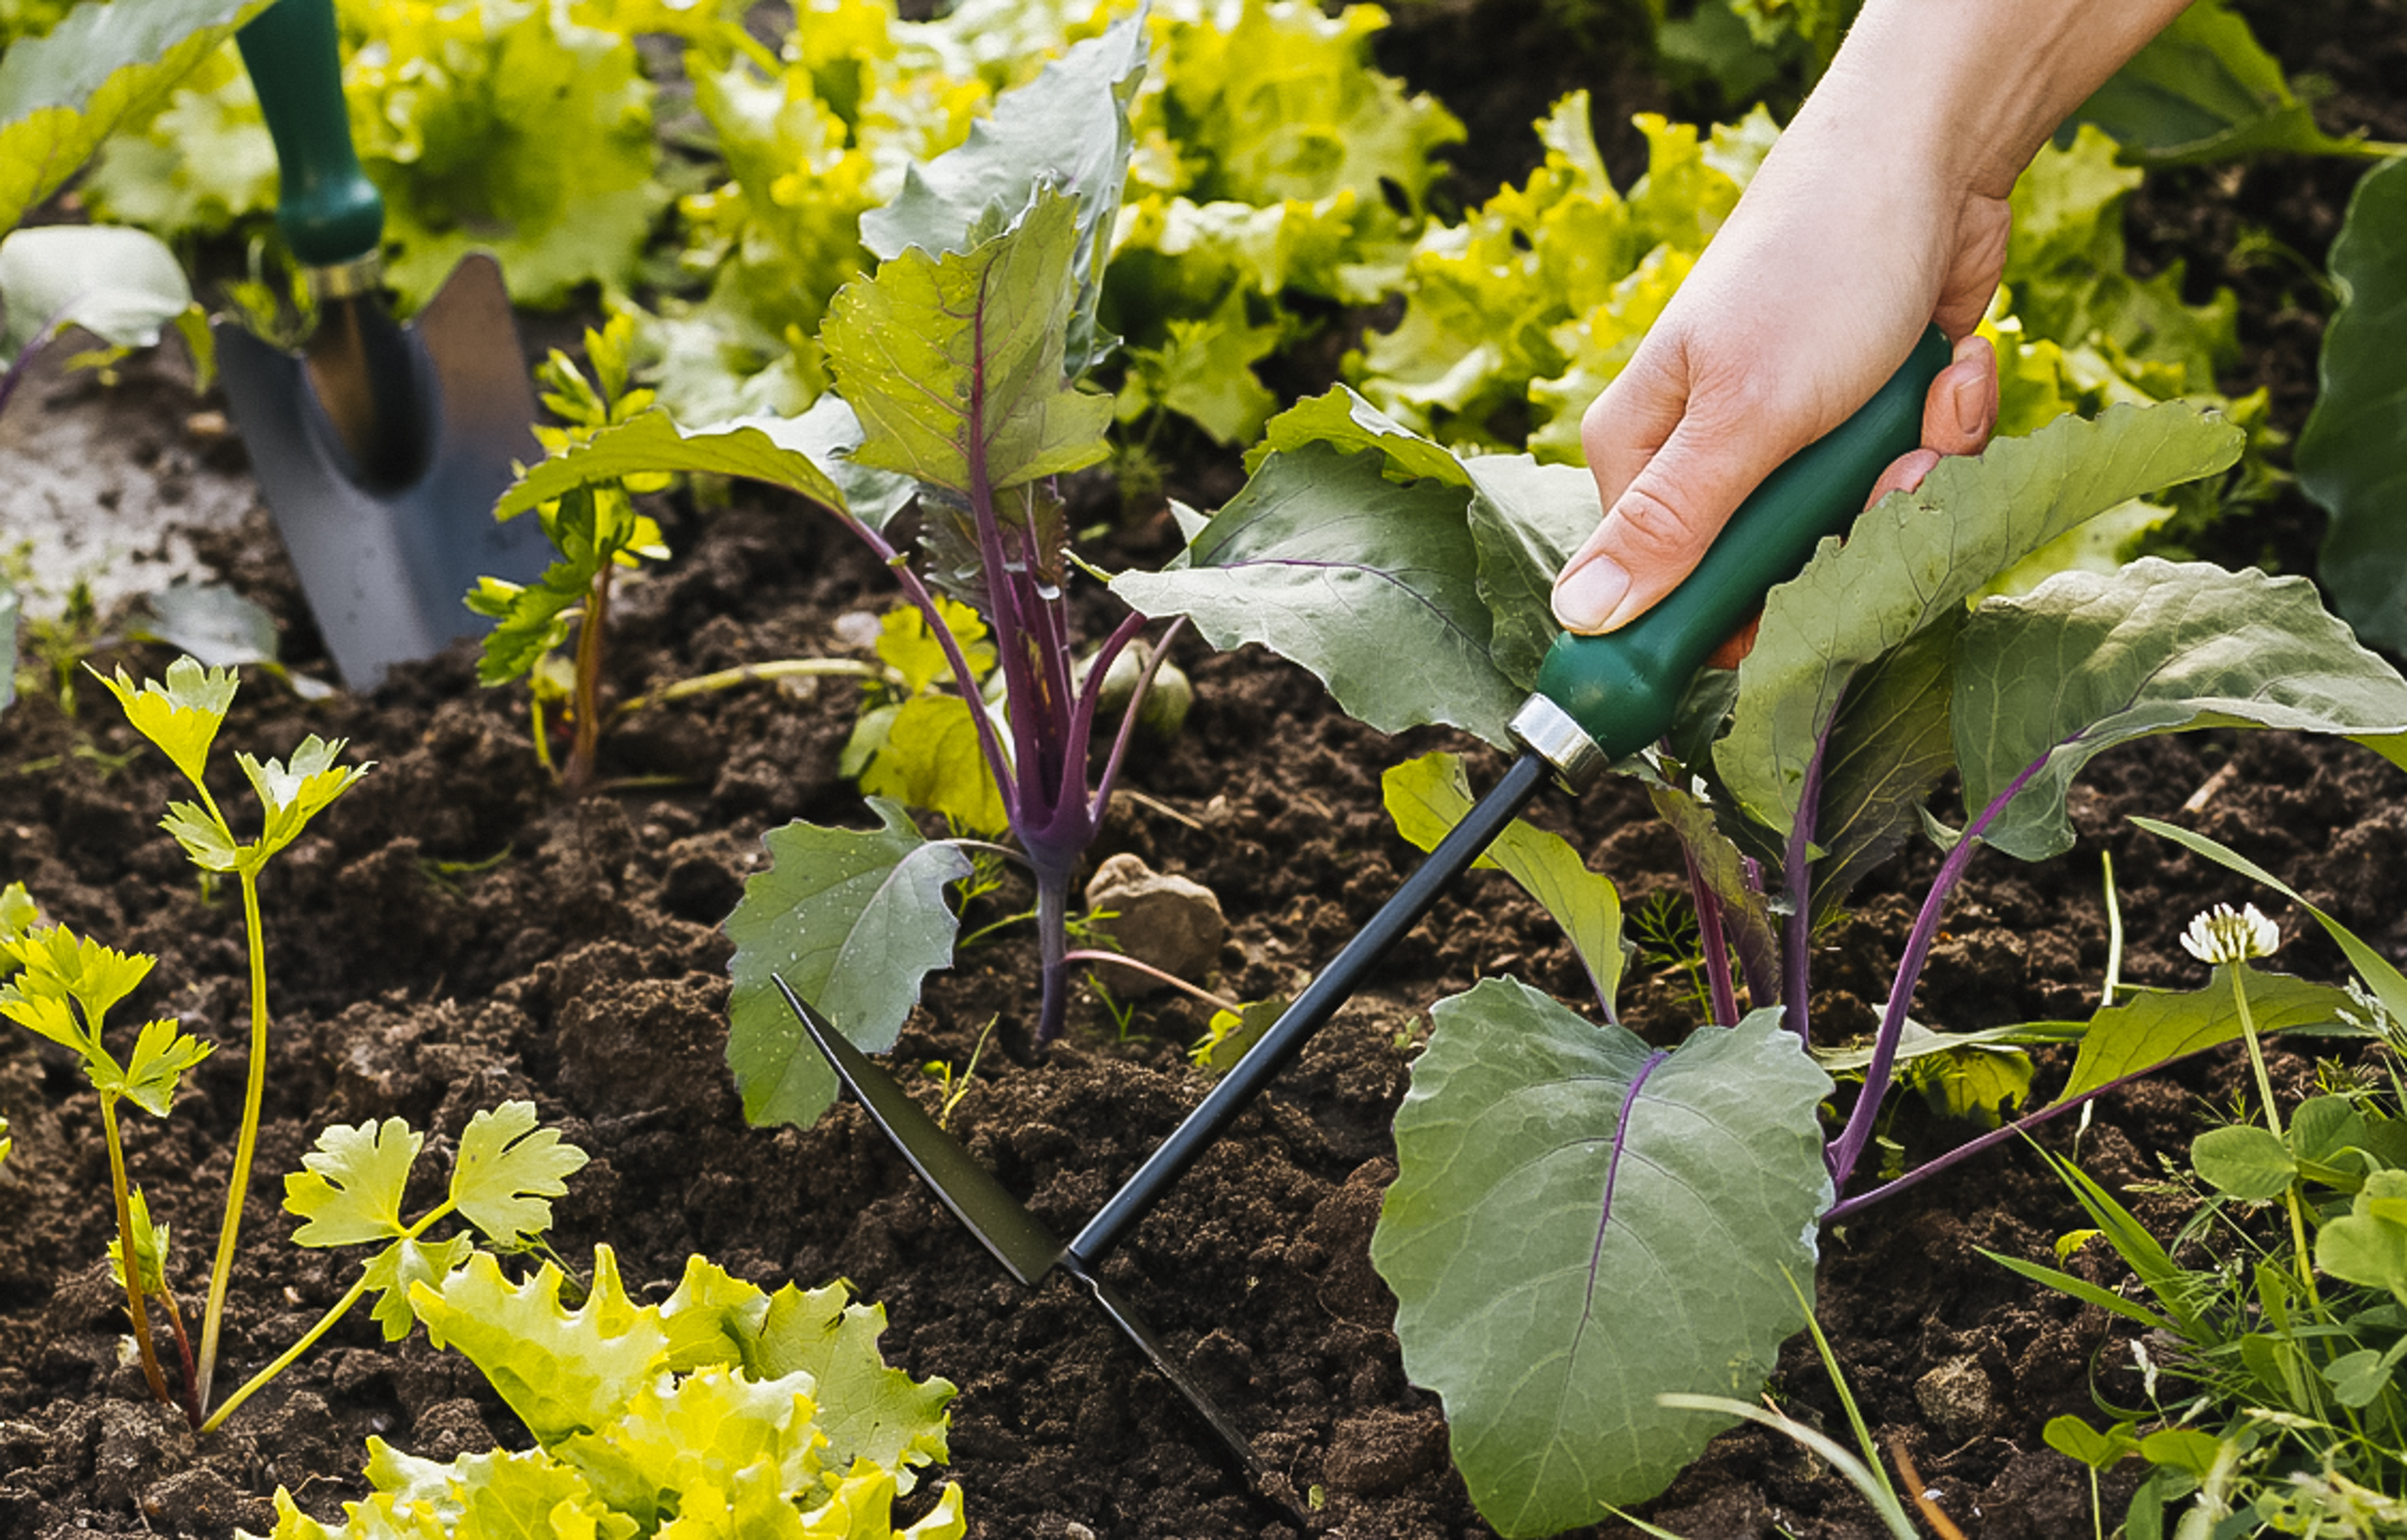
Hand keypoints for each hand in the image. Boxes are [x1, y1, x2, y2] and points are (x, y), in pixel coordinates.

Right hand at [1551, 109, 2004, 642]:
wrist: (1930, 157)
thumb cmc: (1816, 267)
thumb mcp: (1741, 413)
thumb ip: (1669, 525)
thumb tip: (1579, 620)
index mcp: (1643, 450)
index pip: (1657, 588)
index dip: (1728, 614)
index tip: (1792, 613)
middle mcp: (1709, 449)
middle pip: (1775, 569)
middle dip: (1852, 529)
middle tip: (1885, 473)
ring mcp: (1792, 435)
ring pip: (1859, 524)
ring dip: (1917, 471)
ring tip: (1927, 397)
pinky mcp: (1866, 418)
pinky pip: (1912, 473)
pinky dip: (1947, 427)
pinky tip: (1948, 367)